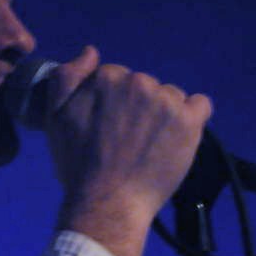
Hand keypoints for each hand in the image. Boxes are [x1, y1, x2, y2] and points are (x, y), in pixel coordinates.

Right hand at [50, 46, 212, 255]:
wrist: (107, 204)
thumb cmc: (77, 165)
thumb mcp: (54, 117)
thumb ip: (67, 77)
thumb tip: (90, 52)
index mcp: (107, 77)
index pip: (117, 78)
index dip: (112, 104)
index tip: (107, 129)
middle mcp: (139, 82)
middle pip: (145, 86)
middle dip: (138, 108)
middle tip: (127, 141)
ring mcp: (166, 101)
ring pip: (171, 97)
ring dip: (164, 115)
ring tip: (149, 146)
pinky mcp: (189, 122)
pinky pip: (201, 105)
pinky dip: (192, 118)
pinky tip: (177, 138)